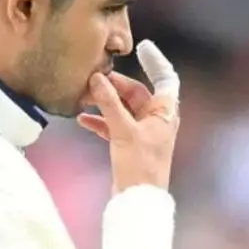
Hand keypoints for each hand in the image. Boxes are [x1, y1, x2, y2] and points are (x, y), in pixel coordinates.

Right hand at [77, 40, 180, 191]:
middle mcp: (157, 120)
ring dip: (105, 102)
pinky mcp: (130, 145)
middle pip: (137, 92)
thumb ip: (109, 103)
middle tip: (94, 76)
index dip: (155, 61)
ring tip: (84, 95)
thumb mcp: (123, 131)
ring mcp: (143, 133)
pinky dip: (101, 121)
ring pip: (123, 108)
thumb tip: (96, 78)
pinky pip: (114, 125)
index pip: (166, 78)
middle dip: (115, 84)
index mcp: (165, 112)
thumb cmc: (140, 166)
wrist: (138, 201)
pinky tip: (82, 119)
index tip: (142, 47)